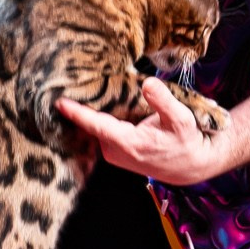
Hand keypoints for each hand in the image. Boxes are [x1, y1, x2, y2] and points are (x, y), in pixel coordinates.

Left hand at [59, 77, 227, 185]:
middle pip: (92, 125)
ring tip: (84, 89)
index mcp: (129, 143)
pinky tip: (99, 103)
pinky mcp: (115, 153)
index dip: (76, 113)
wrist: (191, 165)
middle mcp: (116, 152)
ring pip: (95, 129)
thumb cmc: (186, 141)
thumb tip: (148, 83)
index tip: (58, 102)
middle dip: (82, 107)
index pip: (96, 125)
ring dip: (90, 112)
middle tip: (73, 82)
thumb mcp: (181, 119)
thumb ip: (163, 101)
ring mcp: (114, 154)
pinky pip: (100, 132)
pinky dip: (97, 119)